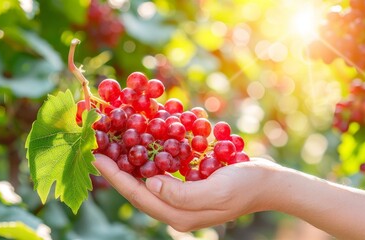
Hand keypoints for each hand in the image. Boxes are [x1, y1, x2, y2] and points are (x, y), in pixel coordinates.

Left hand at [93, 154, 283, 231]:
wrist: (269, 183)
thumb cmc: (247, 185)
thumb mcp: (217, 190)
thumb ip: (182, 194)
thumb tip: (150, 185)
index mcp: (179, 215)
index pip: (138, 194)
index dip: (115, 175)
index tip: (95, 156)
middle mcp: (176, 209)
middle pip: (137, 189)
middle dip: (116, 169)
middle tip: (97, 147)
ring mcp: (182, 199)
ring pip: (146, 181)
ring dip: (129, 163)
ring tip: (112, 145)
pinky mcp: (188, 187)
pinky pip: (162, 174)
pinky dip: (149, 160)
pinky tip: (141, 145)